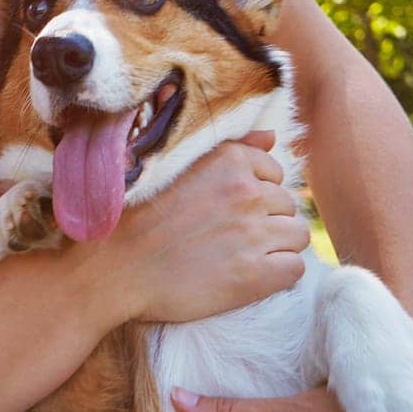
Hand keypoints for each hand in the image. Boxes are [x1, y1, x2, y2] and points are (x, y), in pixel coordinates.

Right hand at [107, 130, 309, 323]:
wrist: (116, 264)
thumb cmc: (141, 213)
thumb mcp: (183, 165)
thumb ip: (233, 148)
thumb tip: (272, 135)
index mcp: (229, 160)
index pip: (274, 172)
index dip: (257, 191)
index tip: (232, 208)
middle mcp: (247, 191)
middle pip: (288, 204)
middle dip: (268, 218)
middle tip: (235, 234)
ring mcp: (253, 233)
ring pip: (296, 234)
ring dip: (277, 244)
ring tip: (246, 254)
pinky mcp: (255, 276)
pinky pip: (294, 269)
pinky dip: (279, 273)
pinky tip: (252, 274)